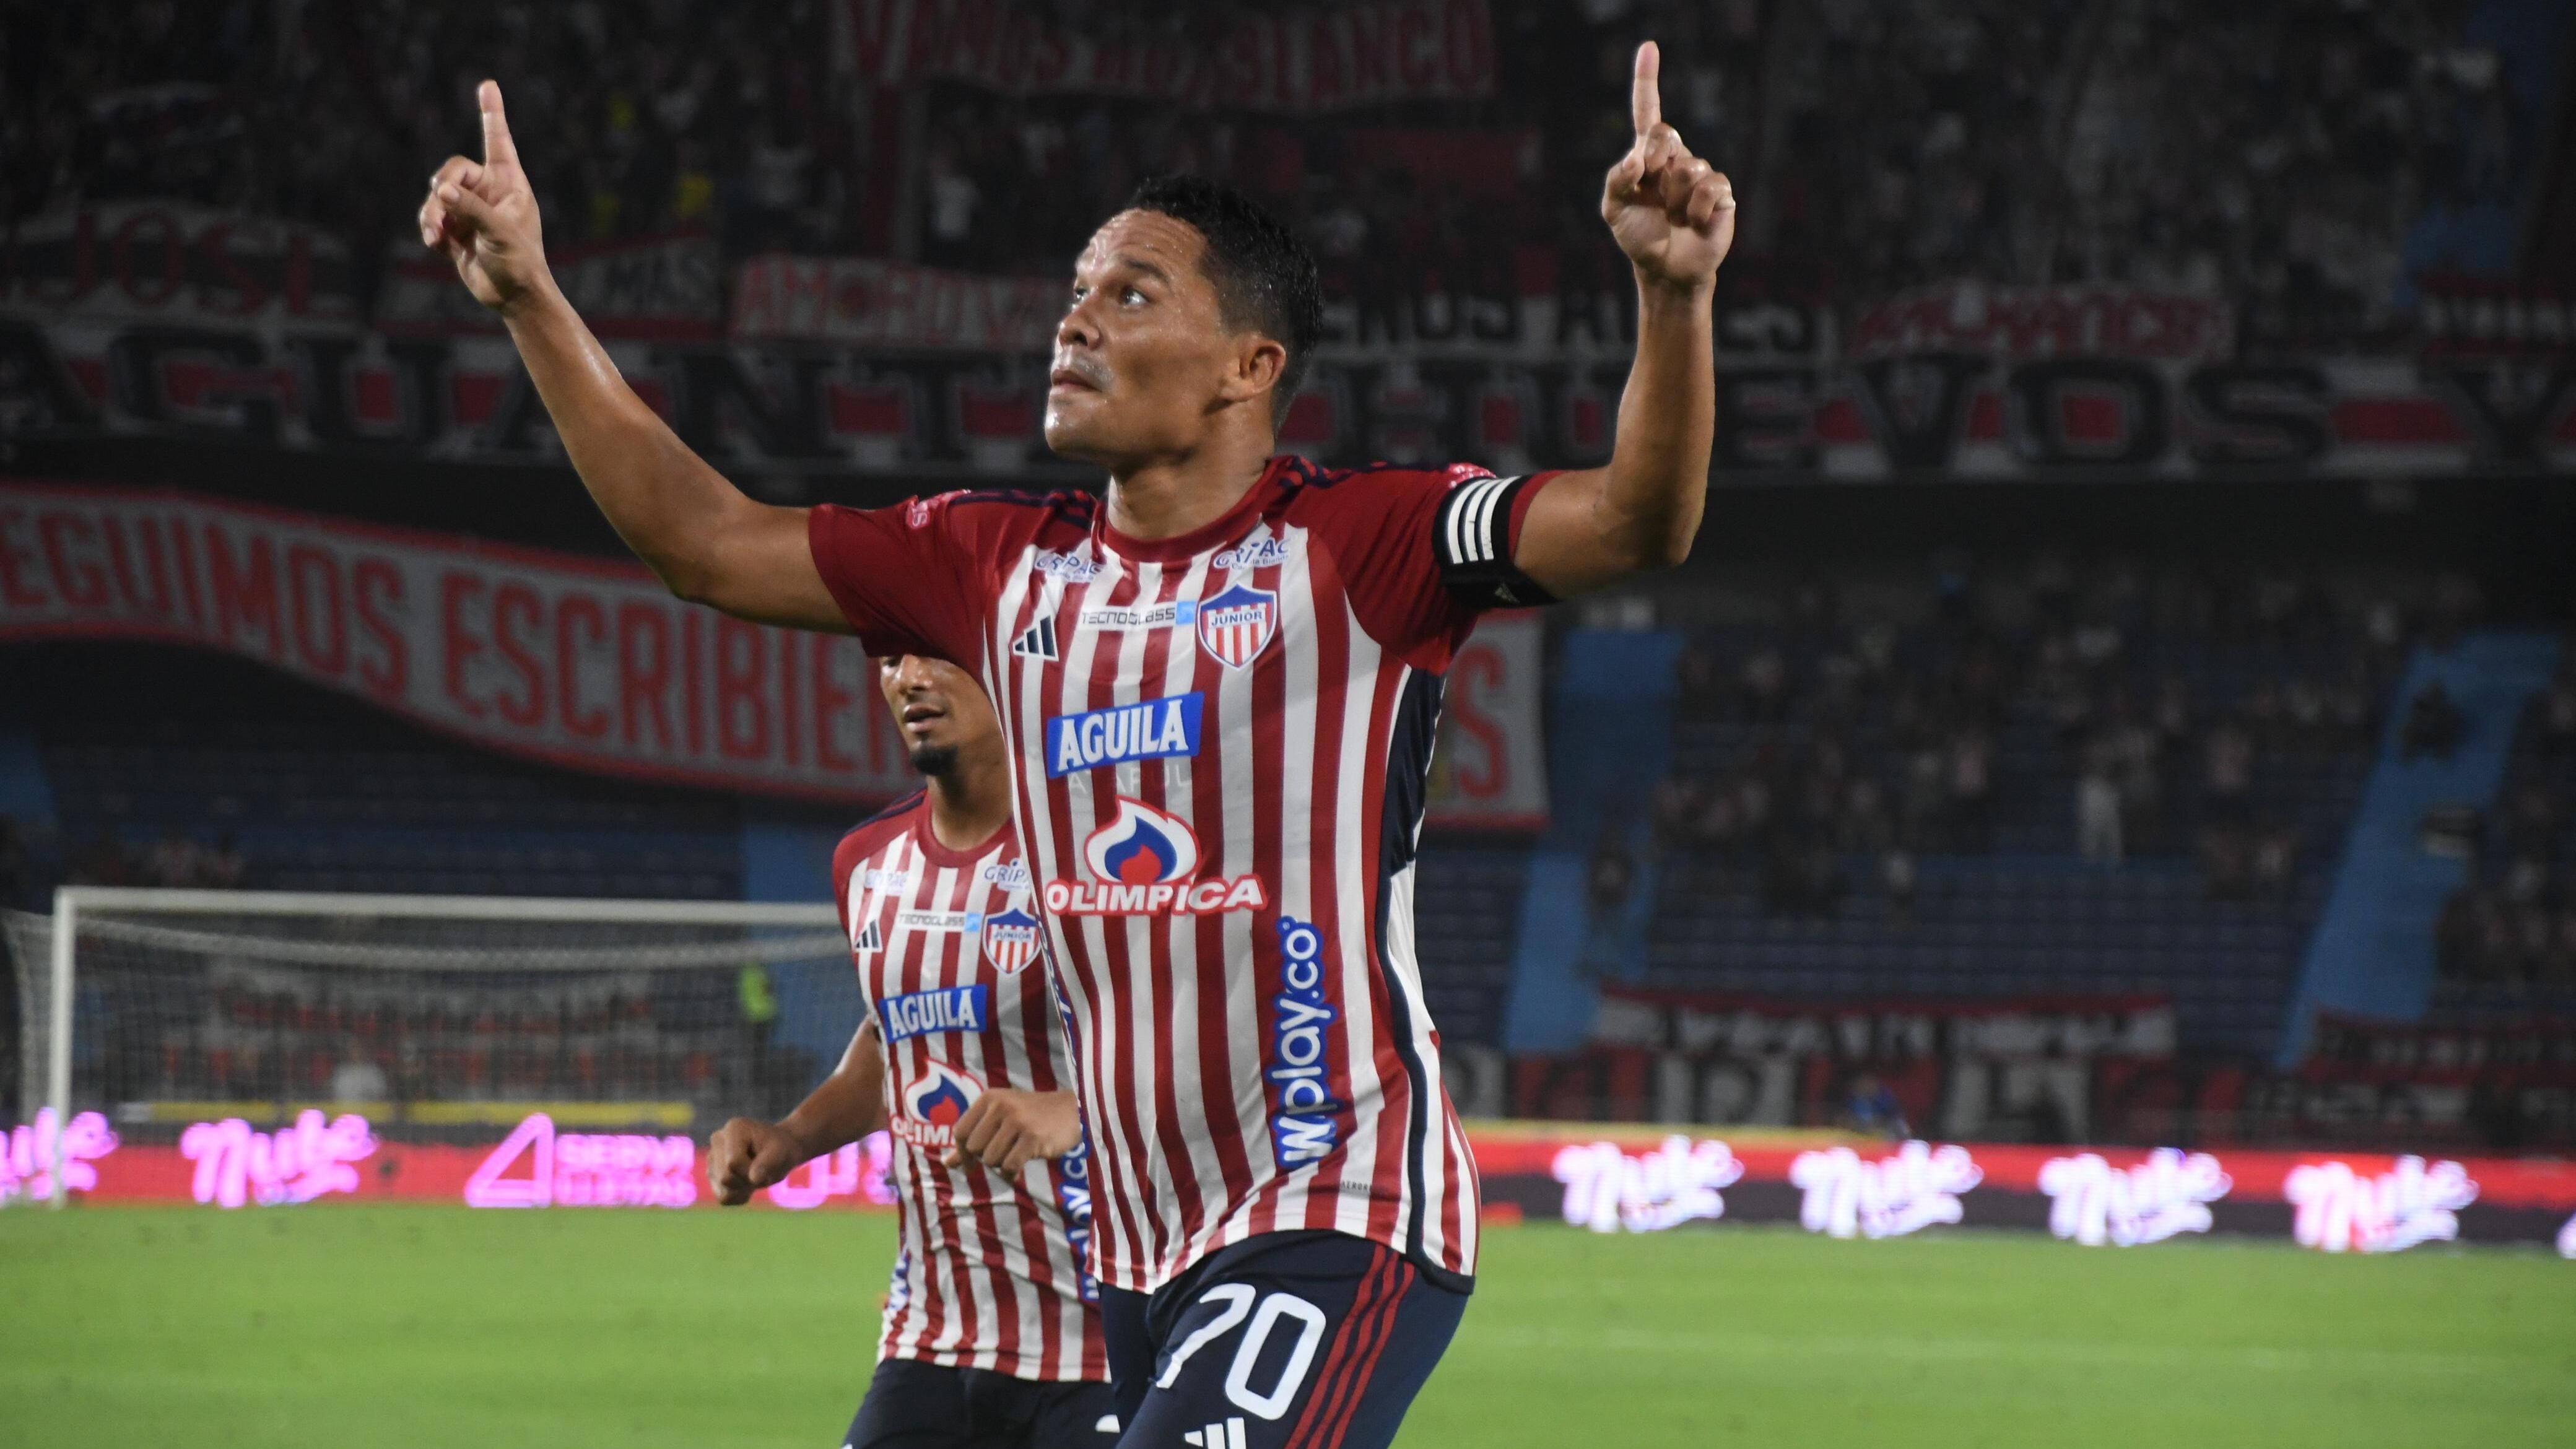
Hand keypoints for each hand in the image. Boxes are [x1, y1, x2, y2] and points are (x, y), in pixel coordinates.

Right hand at [417, 80, 552, 315]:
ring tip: (437, 234)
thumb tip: (440, 191)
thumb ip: (470, 209)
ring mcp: (470, 210)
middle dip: (443, 188)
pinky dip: (430, 228)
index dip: (491, 114)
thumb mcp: (500, 232)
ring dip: (432, 213)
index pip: (498, 141)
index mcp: (510, 183)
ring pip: (437, 196)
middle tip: (442, 205)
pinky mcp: (456, 229)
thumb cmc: (519, 262)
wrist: (513, 297)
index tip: (488, 86)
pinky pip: (432, 217)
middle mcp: (489, 192)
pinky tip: (437, 243)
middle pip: (453, 170)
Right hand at [707, 1116, 806, 1205]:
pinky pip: (723, 1198)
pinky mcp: (712, 1174)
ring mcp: (712, 1158)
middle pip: (726, 1178)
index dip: (751, 1170)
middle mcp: (717, 1140)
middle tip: (761, 1170)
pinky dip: (739, 1196)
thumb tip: (754, 1178)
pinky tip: (747, 1183)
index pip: (733, 1163)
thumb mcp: (781, 1152)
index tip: (765, 1163)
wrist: (777, 1152)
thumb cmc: (780, 1149)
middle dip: (747, 1180)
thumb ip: (769, 1163)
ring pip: (723, 1190)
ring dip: (744, 1189)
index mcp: (733, 1129)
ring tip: (754, 1174)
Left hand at [942, 1090, 1081, 1176]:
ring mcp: (1018, 1122)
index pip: (960, 1131)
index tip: (970, 1163)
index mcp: (990, 1098)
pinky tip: (1019, 1167)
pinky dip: (1010, 1173)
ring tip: (1013, 1156)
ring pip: (991, 1159)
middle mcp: (1001, 1106)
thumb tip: (947, 1164)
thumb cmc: (1030, 1116)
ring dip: (1000, 1165)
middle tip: (1001, 1154)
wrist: (1071, 1111)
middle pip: (974, 1148)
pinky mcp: (1033, 1138)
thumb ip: (972, 1138)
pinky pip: (1009, 1167)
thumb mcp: (999, 1119)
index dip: (962, 1152)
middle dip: (985, 1158)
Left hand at [1601, 41, 1736, 293]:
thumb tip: (1635, 160)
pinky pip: (1708, 188)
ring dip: (1674, 199)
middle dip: (1654, 160)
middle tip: (1651, 188)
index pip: (1648, 112)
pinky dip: (1695, 210)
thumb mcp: (1614, 211)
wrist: (1665, 270)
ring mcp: (1700, 174)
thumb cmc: (1639, 237)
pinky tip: (1694, 223)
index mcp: (1647, 157)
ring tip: (1675, 217)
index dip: (1647, 80)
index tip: (1649, 47)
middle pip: (1665, 134)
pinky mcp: (1721, 193)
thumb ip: (1617, 181)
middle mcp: (1675, 159)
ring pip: (1686, 168)